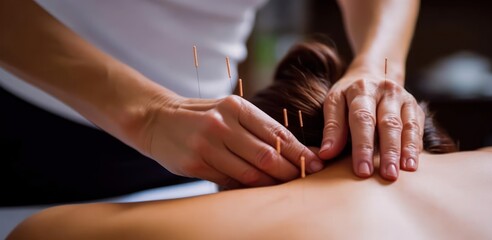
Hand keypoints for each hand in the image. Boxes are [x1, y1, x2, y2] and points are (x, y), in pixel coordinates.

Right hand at [136, 94, 321, 187]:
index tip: (316, 162)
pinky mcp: (194, 163)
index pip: (276, 132)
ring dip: (271, 183)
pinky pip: (228, 181)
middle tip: (306, 179)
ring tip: (285, 187)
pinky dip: (246, 187)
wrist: (157, 119)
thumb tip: (292, 151)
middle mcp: (222, 123)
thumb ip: (256, 127)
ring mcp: (207, 144)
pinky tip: (257, 190)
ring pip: (249, 172)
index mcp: (236, 106)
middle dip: (290, 170)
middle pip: (267, 154)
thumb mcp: (229, 110)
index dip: (299, 151)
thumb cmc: (202, 116)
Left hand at [319, 67, 424, 180]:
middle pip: (388, 123)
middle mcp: (385, 90)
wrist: (372, 73)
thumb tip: (326, 154)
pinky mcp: (415, 106)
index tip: (362, 171)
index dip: (362, 146)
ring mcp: (403, 97)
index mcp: (361, 89)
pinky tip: (412, 163)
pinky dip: (415, 146)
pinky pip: (417, 128)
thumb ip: (332, 128)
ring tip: (406, 170)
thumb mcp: (334, 103)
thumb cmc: (349, 96)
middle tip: (387, 175)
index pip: (362, 119)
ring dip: (407, 150)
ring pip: (407, 125)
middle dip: (388, 151)